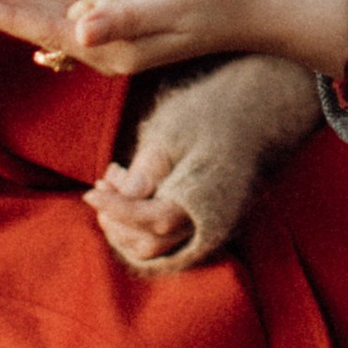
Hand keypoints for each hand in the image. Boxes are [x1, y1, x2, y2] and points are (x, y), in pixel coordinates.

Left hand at [0, 0, 347, 78]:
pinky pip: (66, 8)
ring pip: (46, 17)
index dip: (4, 13)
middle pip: (36, 26)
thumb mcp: (168, 5)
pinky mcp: (116, 21)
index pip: (44, 30)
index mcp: (110, 48)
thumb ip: (124, 17)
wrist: (245, 12)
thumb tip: (81, 30)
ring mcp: (108, 37)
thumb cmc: (213, 3)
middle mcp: (102, 48)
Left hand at [86, 53, 325, 271]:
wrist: (259, 104)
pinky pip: (169, 232)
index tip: (88, 191)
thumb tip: (125, 196)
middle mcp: (210, 220)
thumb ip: (149, 169)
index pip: (149, 222)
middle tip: (101, 186)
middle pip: (151, 243)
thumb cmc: (214, 111)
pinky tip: (132, 186)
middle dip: (117, 220)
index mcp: (203, 200)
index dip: (115, 209)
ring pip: (159, 243)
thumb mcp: (174, 132)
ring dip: (127, 221)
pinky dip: (143, 218)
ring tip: (114, 180)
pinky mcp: (208, 214)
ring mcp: (212, 221)